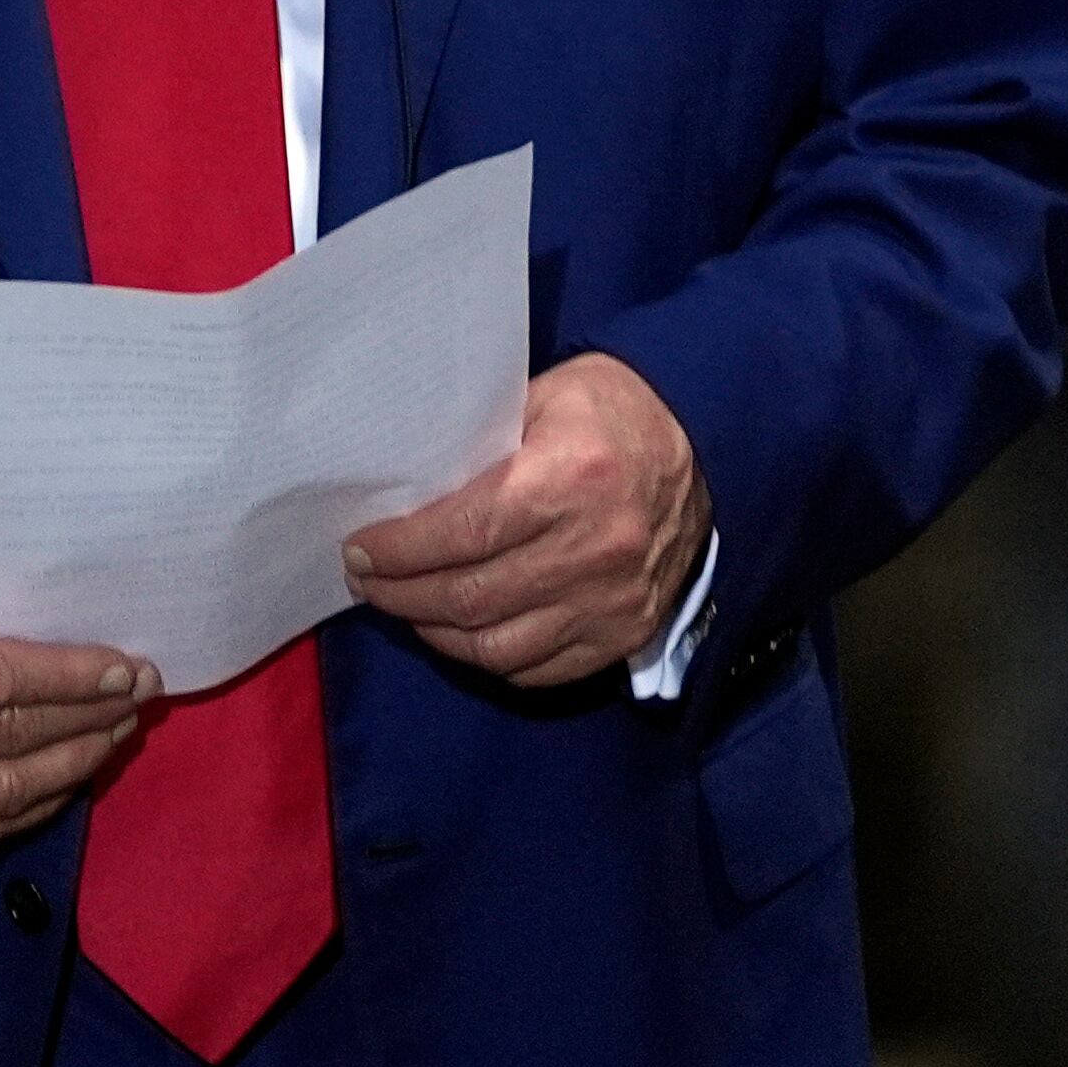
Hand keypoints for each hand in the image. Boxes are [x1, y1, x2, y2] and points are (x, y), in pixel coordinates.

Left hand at [343, 354, 709, 686]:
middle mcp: (594, 548)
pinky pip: (538, 670)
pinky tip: (460, 633)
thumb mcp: (547, 396)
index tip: (359, 548)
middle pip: (471, 597)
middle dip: (401, 593)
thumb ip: (482, 442)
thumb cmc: (615, 409)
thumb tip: (405, 489)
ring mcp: (613, 601)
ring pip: (496, 646)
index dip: (399, 551)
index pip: (463, 533)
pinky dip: (488, 658)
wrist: (709, 444)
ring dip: (435, 632)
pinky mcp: (625, 633)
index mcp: (569, 478)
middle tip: (366, 581)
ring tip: (406, 607)